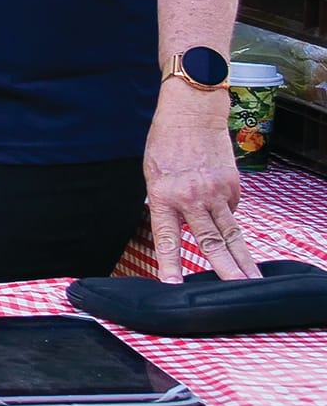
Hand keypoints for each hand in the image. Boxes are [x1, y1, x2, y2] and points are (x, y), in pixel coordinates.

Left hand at [145, 83, 260, 281]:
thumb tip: (182, 228)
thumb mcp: (153, 175)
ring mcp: (217, 192)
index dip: (171, 264)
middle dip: (226, 270)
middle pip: (211, 240)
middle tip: (237, 292)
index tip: (174, 286)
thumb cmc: (165, 144)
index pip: (168, 238)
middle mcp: (192, 197)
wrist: (192, 114)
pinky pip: (232, 211)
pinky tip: (228, 219)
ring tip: (253, 281)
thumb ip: (166, 204)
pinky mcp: (234, 186)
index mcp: (164, 195)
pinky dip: (230, 220)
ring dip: (243, 259)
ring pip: (231, 233)